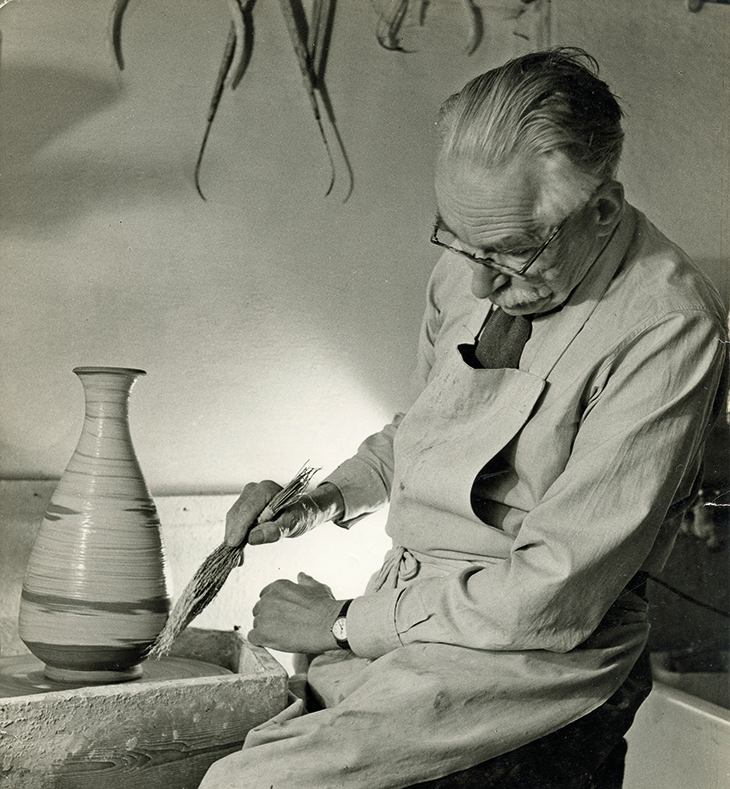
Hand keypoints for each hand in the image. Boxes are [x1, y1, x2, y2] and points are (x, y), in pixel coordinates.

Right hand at [225, 481, 344, 547]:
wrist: (304, 511)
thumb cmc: (301, 515)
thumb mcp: (293, 523)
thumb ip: (275, 530)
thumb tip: (252, 538)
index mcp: (266, 489)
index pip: (248, 509)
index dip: (239, 527)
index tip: (233, 544)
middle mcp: (254, 490)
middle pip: (237, 513)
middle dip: (234, 535)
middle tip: (234, 558)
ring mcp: (248, 497)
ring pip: (233, 518)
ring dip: (233, 538)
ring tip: (237, 558)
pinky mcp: (245, 507)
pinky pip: (236, 522)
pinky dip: (236, 536)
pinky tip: (239, 551)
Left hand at [248, 572, 344, 653]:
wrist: (329, 625)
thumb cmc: (325, 607)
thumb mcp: (316, 587)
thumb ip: (305, 581)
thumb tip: (301, 576)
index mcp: (278, 586)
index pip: (265, 596)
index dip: (274, 608)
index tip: (284, 615)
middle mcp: (268, 598)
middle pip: (260, 611)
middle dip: (269, 618)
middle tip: (285, 627)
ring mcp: (264, 615)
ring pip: (257, 625)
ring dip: (267, 630)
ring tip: (284, 636)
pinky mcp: (262, 633)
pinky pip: (253, 638)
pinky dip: (262, 642)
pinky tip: (275, 642)